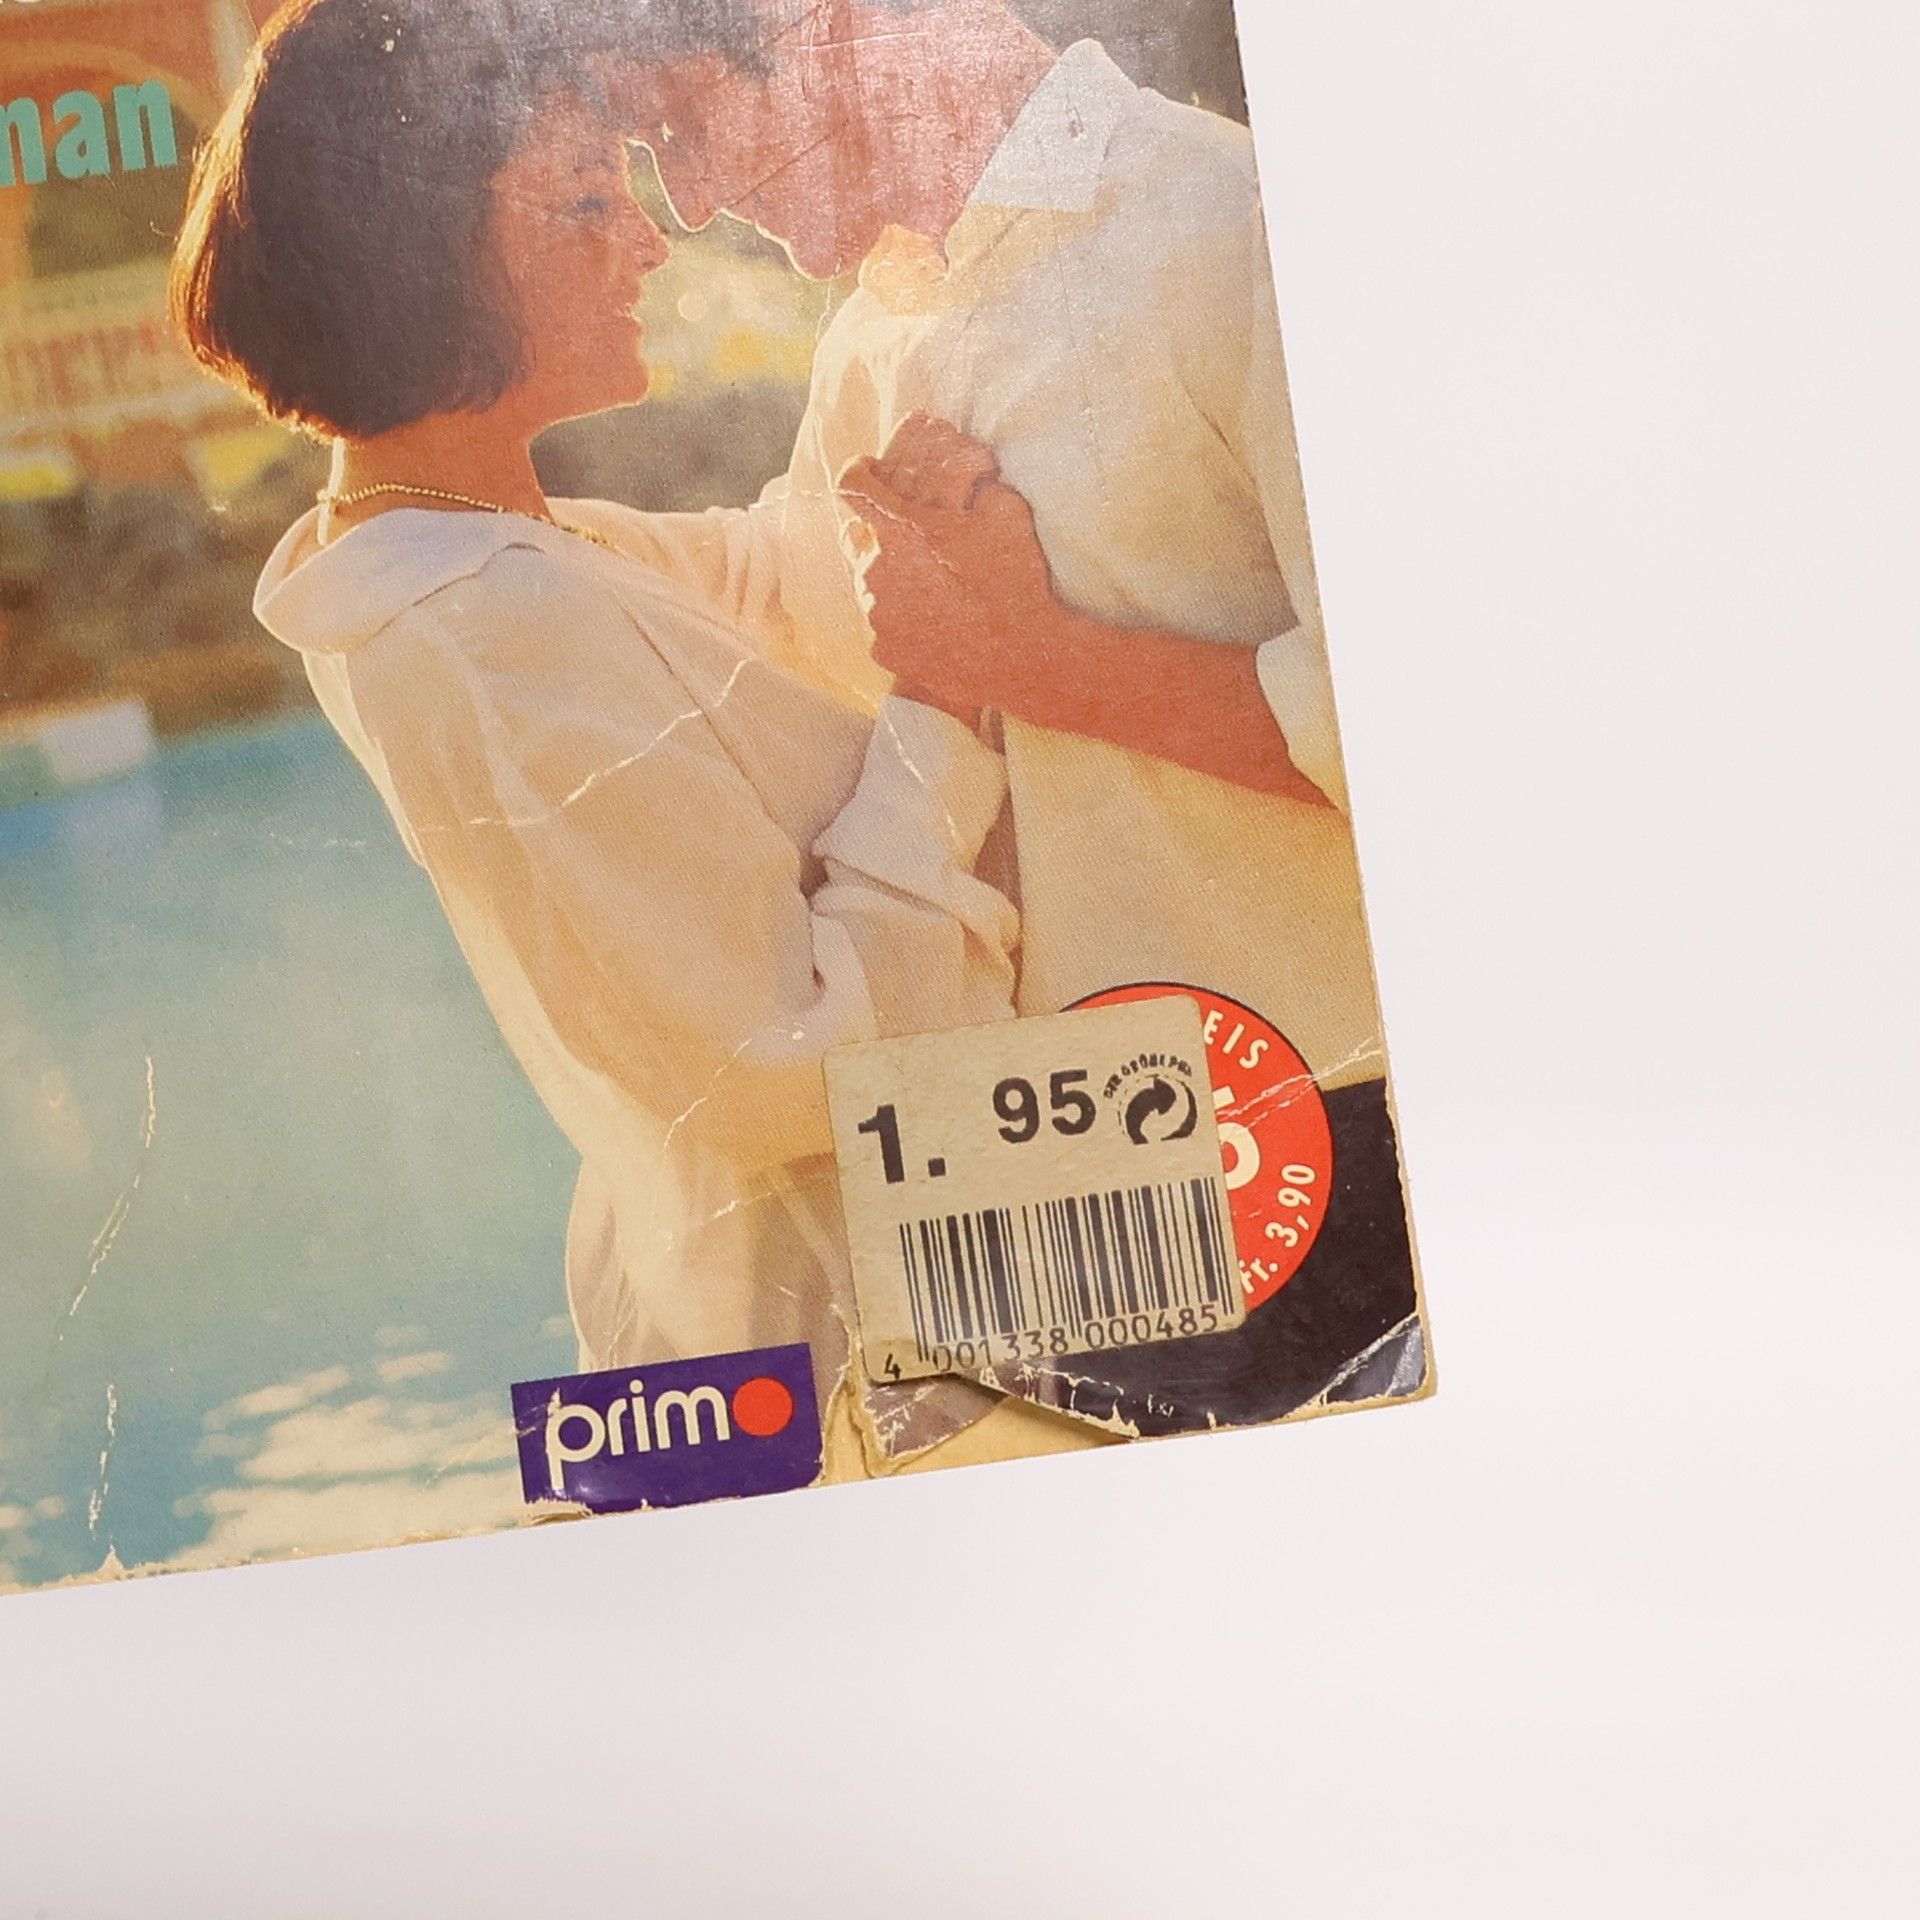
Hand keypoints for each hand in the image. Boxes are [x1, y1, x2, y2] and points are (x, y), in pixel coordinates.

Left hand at [838, 413, 1060, 723]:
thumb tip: (971, 482)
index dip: (858, 473)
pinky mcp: (883, 650)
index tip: (867, 473)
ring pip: (868, 585)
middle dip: (879, 534)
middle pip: (858, 538)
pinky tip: (936, 624)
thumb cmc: (1014, 581)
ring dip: (892, 580)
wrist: (1021, 657)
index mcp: (900, 529)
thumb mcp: (1007, 512)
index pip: (852, 485)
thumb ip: (976, 487)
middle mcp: (876, 570)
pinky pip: (883, 626)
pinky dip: (902, 621)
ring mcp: (876, 615)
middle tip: (915, 543)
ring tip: (933, 590)